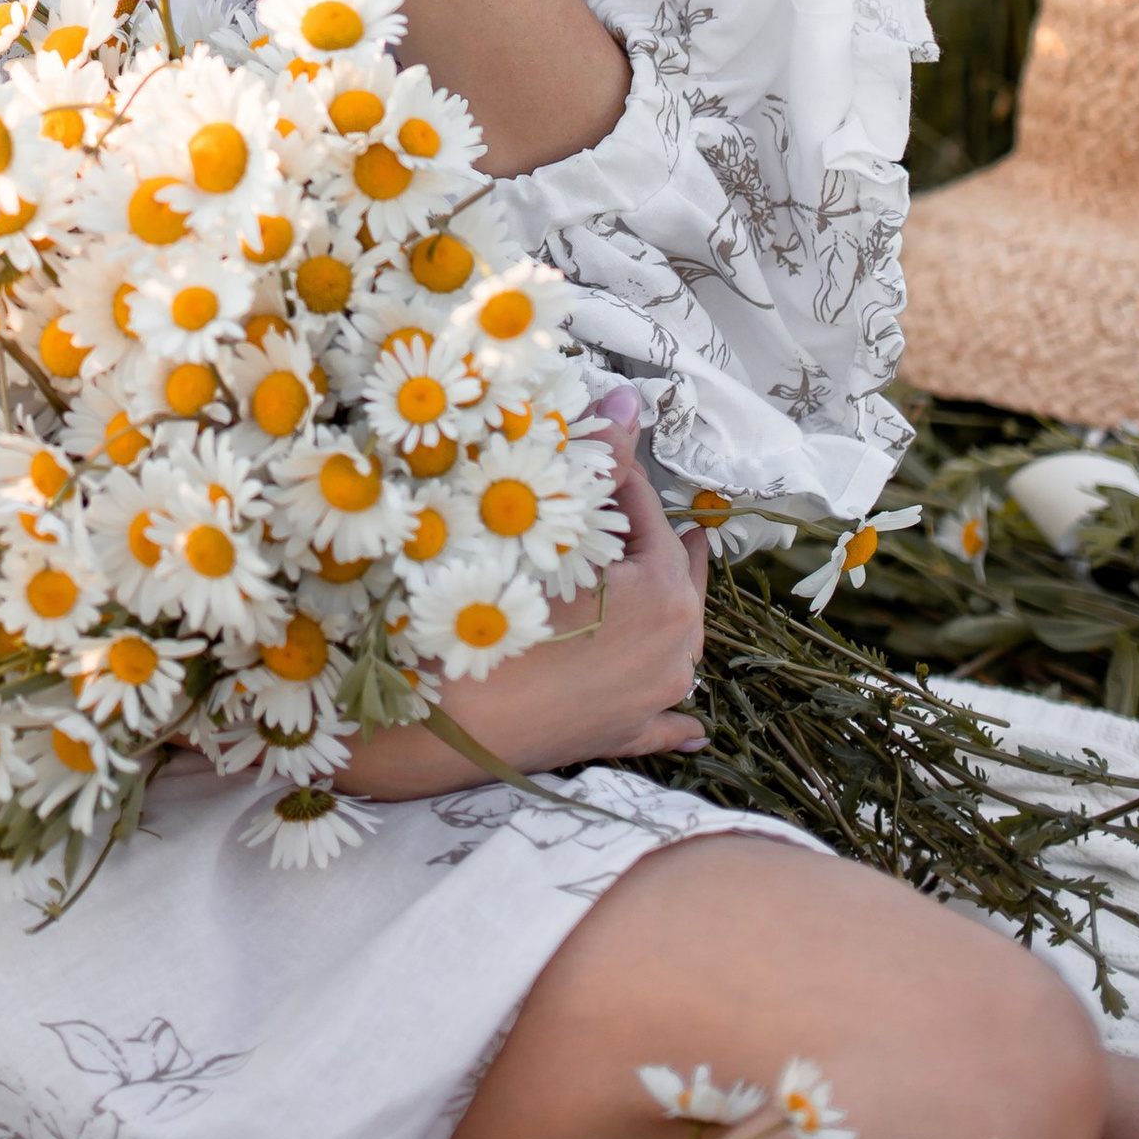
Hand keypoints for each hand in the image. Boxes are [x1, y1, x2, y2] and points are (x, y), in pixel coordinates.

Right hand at [342, 398, 709, 800]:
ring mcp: (652, 702)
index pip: (644, 514)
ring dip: (673, 613)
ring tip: (678, 583)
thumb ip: (597, 465)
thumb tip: (627, 400)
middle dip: (654, 539)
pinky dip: (674, 715)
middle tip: (651, 510)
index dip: (617, 479)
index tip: (595, 458)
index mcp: (664, 597)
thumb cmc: (495, 613)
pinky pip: (663, 723)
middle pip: (672, 578)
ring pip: (675, 646)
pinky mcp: (622, 738)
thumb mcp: (547, 532)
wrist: (447, 718)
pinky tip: (691, 720)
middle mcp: (674, 651)